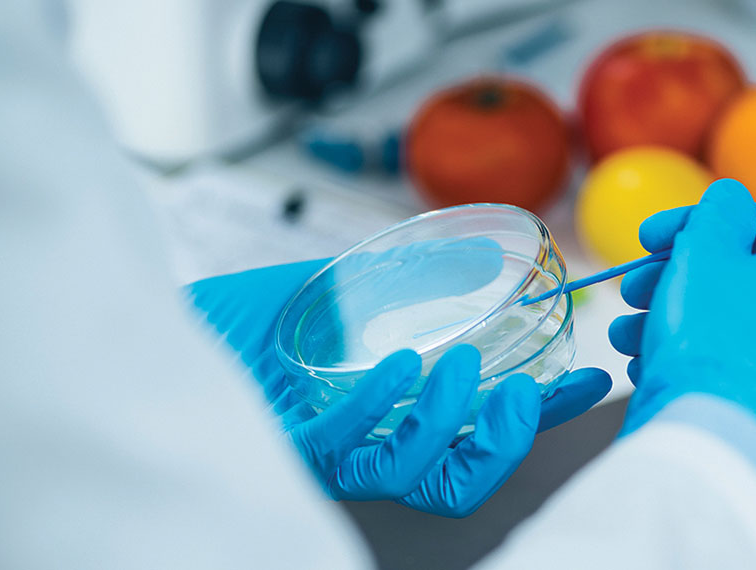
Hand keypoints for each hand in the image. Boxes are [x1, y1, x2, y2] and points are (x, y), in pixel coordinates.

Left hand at [187, 257, 610, 516]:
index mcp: (389, 420)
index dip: (539, 421)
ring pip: (408, 474)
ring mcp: (325, 450)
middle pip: (454, 481)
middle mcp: (363, 447)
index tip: (590, 381)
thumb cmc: (252, 317)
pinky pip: (341, 444)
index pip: (478, 436)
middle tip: (531, 394)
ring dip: (447, 423)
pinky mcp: (281, 441)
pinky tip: (396, 364)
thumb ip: (410, 281)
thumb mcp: (346, 292)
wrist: (166, 319)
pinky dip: (377, 407)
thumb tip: (479, 256)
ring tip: (457, 369)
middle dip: (509, 445)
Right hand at [607, 179, 755, 483]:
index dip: (705, 220)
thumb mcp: (706, 255)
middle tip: (633, 288)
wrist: (720, 449)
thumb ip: (717, 214)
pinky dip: (690, 365)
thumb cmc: (715, 345)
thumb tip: (732, 195)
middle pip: (742, 281)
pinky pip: (733, 377)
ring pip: (731, 331)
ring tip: (626, 336)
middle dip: (676, 278)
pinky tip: (649, 370)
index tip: (656, 236)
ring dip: (672, 322)